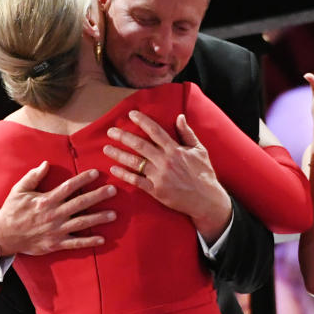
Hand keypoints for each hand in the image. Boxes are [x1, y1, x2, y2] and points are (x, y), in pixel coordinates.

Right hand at [0, 161, 116, 255]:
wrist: (3, 236)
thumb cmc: (12, 211)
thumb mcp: (19, 190)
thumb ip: (33, 176)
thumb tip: (46, 163)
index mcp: (45, 200)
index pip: (68, 187)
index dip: (83, 179)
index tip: (96, 173)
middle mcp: (53, 215)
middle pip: (80, 203)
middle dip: (98, 196)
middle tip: (113, 190)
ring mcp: (56, 230)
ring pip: (82, 223)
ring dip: (99, 218)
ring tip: (113, 214)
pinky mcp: (56, 244)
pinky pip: (76, 243)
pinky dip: (89, 242)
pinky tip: (102, 239)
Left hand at [103, 110, 231, 242]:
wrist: (206, 199)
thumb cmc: (204, 174)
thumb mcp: (199, 150)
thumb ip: (187, 133)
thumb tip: (179, 116)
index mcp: (175, 150)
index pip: (155, 131)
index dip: (142, 121)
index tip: (131, 114)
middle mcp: (165, 161)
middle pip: (140, 145)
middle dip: (123, 137)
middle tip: (110, 131)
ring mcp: (159, 176)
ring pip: (134, 162)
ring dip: (119, 154)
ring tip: (106, 148)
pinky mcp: (156, 191)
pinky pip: (136, 181)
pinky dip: (124, 175)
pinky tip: (114, 169)